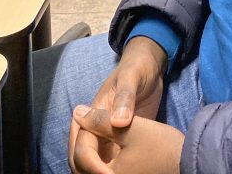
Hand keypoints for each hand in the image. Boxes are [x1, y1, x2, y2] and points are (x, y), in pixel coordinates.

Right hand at [68, 38, 167, 173]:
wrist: (149, 67)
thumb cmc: (137, 68)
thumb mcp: (131, 78)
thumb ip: (125, 98)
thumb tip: (118, 122)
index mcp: (90, 116)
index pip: (82, 147)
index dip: (91, 164)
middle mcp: (94, 130)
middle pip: (81, 162)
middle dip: (91, 173)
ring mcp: (107, 138)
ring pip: (94, 166)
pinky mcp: (121, 143)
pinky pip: (111, 164)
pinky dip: (114, 172)